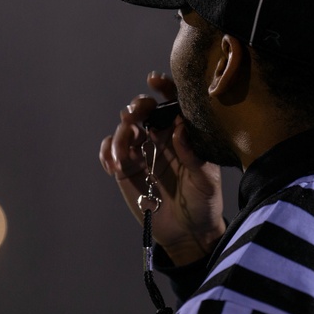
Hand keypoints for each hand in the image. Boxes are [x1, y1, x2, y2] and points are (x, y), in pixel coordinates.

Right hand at [100, 72, 226, 265]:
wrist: (188, 233)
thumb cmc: (204, 203)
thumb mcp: (206, 180)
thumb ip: (194, 155)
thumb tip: (180, 129)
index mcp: (183, 133)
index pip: (173, 102)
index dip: (163, 87)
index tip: (154, 81)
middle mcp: (161, 137)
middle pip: (144, 109)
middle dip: (137, 106)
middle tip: (133, 114)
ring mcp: (142, 152)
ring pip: (125, 129)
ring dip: (120, 134)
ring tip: (122, 155)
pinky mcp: (125, 169)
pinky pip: (110, 151)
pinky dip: (107, 152)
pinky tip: (113, 165)